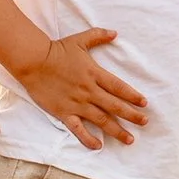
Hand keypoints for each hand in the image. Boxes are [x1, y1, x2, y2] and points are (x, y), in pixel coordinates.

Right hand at [15, 28, 146, 149]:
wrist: (33, 61)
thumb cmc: (56, 50)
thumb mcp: (79, 40)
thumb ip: (98, 36)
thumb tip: (115, 33)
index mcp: (94, 74)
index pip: (119, 87)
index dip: (133, 96)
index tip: (144, 103)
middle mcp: (89, 90)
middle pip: (115, 105)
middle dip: (132, 115)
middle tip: (145, 122)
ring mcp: (77, 103)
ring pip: (101, 120)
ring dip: (117, 130)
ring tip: (129, 139)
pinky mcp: (64, 112)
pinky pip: (78, 129)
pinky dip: (88, 138)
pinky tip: (98, 146)